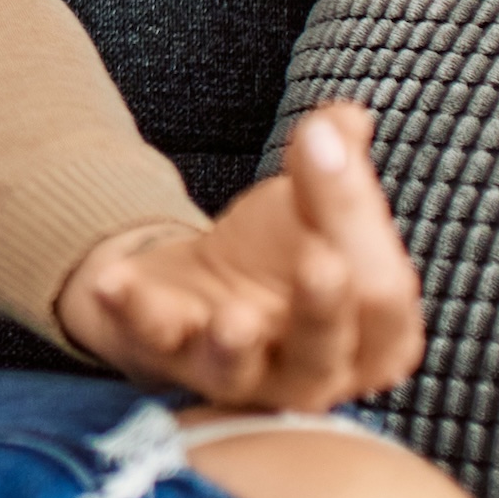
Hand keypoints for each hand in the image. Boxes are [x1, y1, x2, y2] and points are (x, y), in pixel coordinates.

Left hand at [52, 100, 422, 410]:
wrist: (202, 282)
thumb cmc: (281, 254)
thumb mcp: (312, 206)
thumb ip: (333, 165)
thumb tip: (343, 121)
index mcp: (373, 341)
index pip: (384, 296)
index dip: (360, 222)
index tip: (325, 147)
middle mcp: (314, 374)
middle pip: (325, 349)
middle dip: (323, 308)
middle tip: (321, 263)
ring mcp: (239, 376)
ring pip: (240, 370)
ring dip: (233, 346)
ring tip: (231, 320)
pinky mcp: (169, 360)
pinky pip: (154, 341)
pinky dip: (133, 312)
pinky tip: (114, 280)